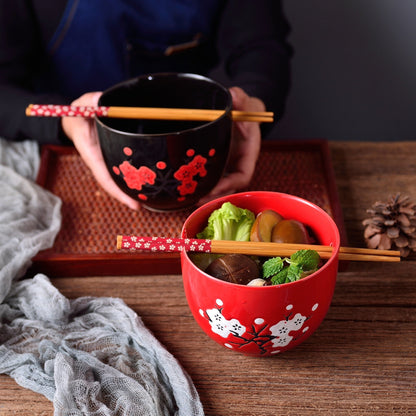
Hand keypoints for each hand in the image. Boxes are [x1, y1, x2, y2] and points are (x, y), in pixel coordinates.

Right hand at [61, 92, 140, 209]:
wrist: (75, 117)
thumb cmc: (79, 112)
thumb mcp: (83, 104)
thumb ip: (91, 101)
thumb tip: (100, 101)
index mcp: (91, 152)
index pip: (104, 177)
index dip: (118, 192)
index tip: (132, 204)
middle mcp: (99, 160)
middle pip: (113, 183)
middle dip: (125, 196)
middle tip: (142, 206)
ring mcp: (106, 160)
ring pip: (118, 179)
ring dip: (130, 189)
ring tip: (147, 199)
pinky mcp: (112, 156)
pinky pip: (122, 169)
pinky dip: (132, 176)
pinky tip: (145, 182)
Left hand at [199, 86, 264, 203]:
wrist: (242, 109)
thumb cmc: (245, 107)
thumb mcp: (244, 100)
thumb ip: (241, 98)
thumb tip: (234, 95)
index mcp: (249, 153)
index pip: (242, 176)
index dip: (229, 184)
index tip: (215, 188)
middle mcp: (238, 162)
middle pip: (229, 186)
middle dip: (214, 195)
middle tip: (196, 199)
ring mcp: (227, 164)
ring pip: (219, 184)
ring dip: (206, 193)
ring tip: (188, 198)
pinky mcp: (217, 162)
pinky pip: (210, 175)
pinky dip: (200, 182)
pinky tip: (186, 185)